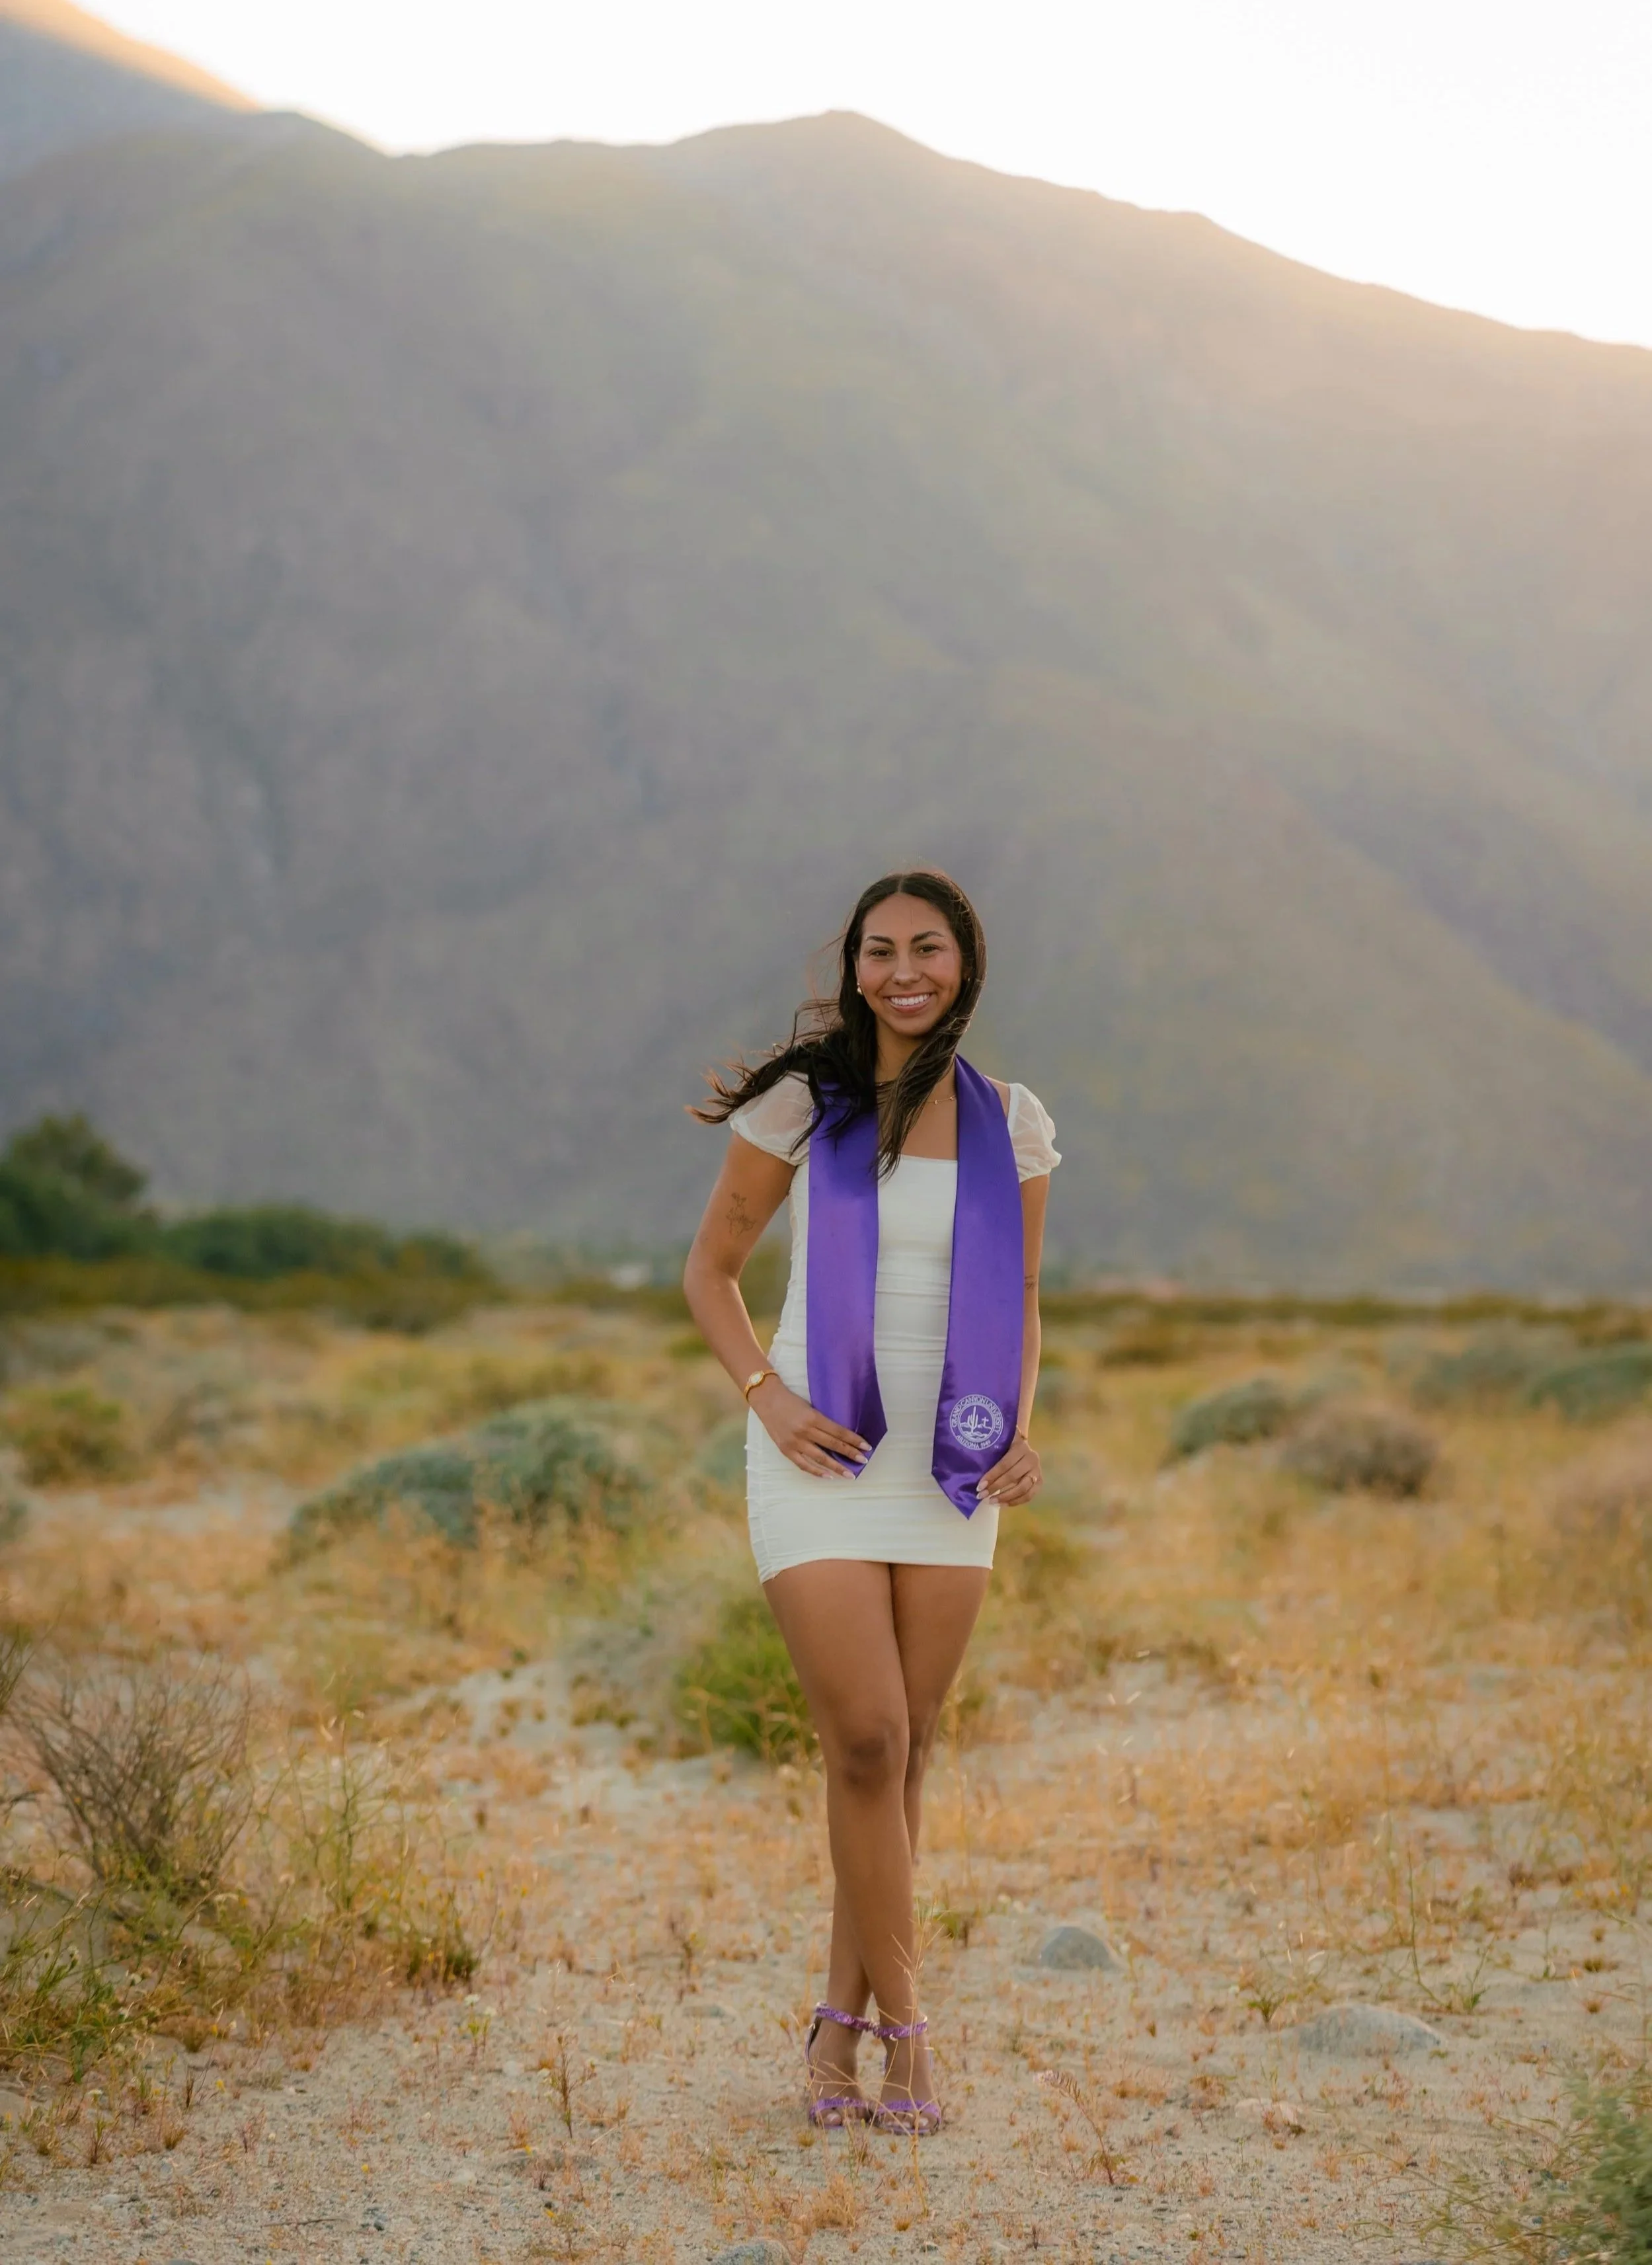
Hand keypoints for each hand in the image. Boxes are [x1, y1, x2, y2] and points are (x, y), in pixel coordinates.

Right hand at [750, 1377, 869, 1478]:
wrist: (767, 1400)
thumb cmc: (791, 1401)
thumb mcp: (810, 1407)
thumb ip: (822, 1421)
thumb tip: (841, 1436)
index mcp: (813, 1417)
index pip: (838, 1432)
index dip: (854, 1440)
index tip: (866, 1447)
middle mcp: (805, 1431)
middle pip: (833, 1445)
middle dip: (850, 1454)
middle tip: (863, 1460)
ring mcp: (795, 1442)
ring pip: (820, 1458)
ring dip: (837, 1467)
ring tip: (849, 1474)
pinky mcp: (786, 1450)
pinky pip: (803, 1465)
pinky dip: (817, 1472)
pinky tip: (828, 1476)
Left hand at [977, 1432, 1040, 1505]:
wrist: (1023, 1446)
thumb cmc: (1006, 1446)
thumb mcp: (999, 1444)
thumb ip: (990, 1451)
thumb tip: (972, 1468)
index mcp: (1021, 1446)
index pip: (1005, 1464)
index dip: (992, 1476)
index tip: (979, 1486)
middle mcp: (1032, 1458)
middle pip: (1013, 1476)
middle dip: (996, 1487)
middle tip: (982, 1496)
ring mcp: (1037, 1471)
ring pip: (1023, 1488)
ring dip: (1006, 1497)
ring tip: (992, 1502)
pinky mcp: (1040, 1481)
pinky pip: (1029, 1495)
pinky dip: (1015, 1502)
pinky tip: (1002, 1505)